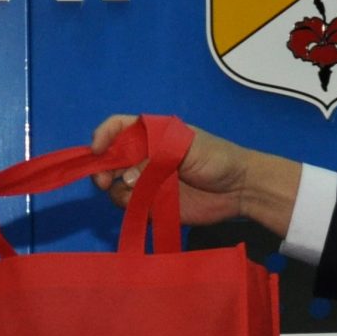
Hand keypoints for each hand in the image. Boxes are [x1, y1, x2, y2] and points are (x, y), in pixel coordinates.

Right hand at [87, 113, 301, 235]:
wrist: (240, 189)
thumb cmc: (216, 159)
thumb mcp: (186, 149)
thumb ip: (154, 159)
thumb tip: (128, 178)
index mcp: (152, 134)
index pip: (118, 127)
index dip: (103, 136)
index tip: (97, 150)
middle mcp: (144, 157)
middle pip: (110, 160)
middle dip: (103, 169)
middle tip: (105, 182)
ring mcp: (147, 182)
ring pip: (117, 186)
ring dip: (120, 191)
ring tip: (137, 195)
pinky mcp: (154, 205)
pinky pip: (132, 207)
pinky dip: (132, 207)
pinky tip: (146, 207)